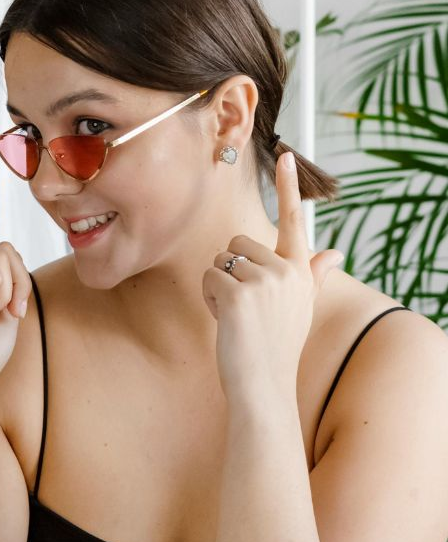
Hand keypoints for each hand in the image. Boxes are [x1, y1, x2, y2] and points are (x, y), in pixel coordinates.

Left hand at [202, 151, 343, 406]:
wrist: (265, 386)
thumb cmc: (276, 347)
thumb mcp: (299, 307)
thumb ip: (311, 275)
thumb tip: (333, 254)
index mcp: (301, 271)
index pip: (293, 221)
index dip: (287, 187)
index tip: (285, 155)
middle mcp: (287, 270)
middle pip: (236, 244)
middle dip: (230, 271)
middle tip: (245, 307)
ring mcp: (264, 281)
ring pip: (218, 261)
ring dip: (218, 287)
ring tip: (237, 317)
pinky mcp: (239, 293)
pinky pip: (208, 279)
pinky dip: (209, 300)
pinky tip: (226, 323)